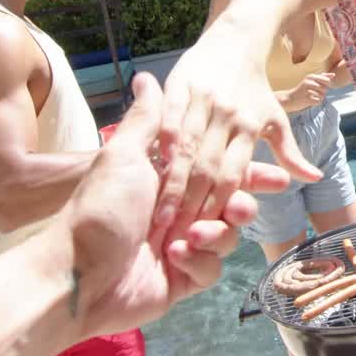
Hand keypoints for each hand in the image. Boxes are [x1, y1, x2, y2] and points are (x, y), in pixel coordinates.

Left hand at [63, 73, 285, 337]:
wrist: (77, 272)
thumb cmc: (98, 209)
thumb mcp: (123, 156)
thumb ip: (146, 119)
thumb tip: (146, 77)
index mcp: (169, 183)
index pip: (219, 172)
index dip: (249, 173)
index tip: (278, 174)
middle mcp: (178, 213)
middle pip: (231, 205)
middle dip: (242, 205)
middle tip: (239, 207)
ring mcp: (182, 247)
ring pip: (226, 237)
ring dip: (215, 233)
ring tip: (192, 233)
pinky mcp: (182, 279)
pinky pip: (210, 270)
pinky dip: (199, 262)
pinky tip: (177, 256)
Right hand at [156, 24, 321, 258]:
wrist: (237, 39)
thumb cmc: (256, 89)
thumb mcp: (276, 120)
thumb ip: (290, 154)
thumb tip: (315, 179)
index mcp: (250, 127)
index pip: (234, 174)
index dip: (219, 205)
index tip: (205, 233)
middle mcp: (228, 115)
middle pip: (208, 167)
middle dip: (193, 205)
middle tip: (177, 237)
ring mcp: (203, 100)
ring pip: (186, 147)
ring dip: (173, 183)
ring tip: (160, 216)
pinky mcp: (180, 84)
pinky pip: (170, 117)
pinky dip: (162, 141)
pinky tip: (152, 167)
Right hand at [290, 73, 334, 108]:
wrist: (290, 99)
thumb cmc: (303, 89)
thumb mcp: (310, 80)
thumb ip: (322, 77)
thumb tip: (333, 75)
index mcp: (311, 76)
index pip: (327, 80)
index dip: (327, 85)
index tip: (320, 87)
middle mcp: (309, 82)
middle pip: (326, 88)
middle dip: (323, 92)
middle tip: (315, 92)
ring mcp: (308, 90)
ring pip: (323, 95)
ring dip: (319, 98)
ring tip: (311, 97)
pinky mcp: (307, 99)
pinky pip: (319, 101)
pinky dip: (316, 102)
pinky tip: (310, 101)